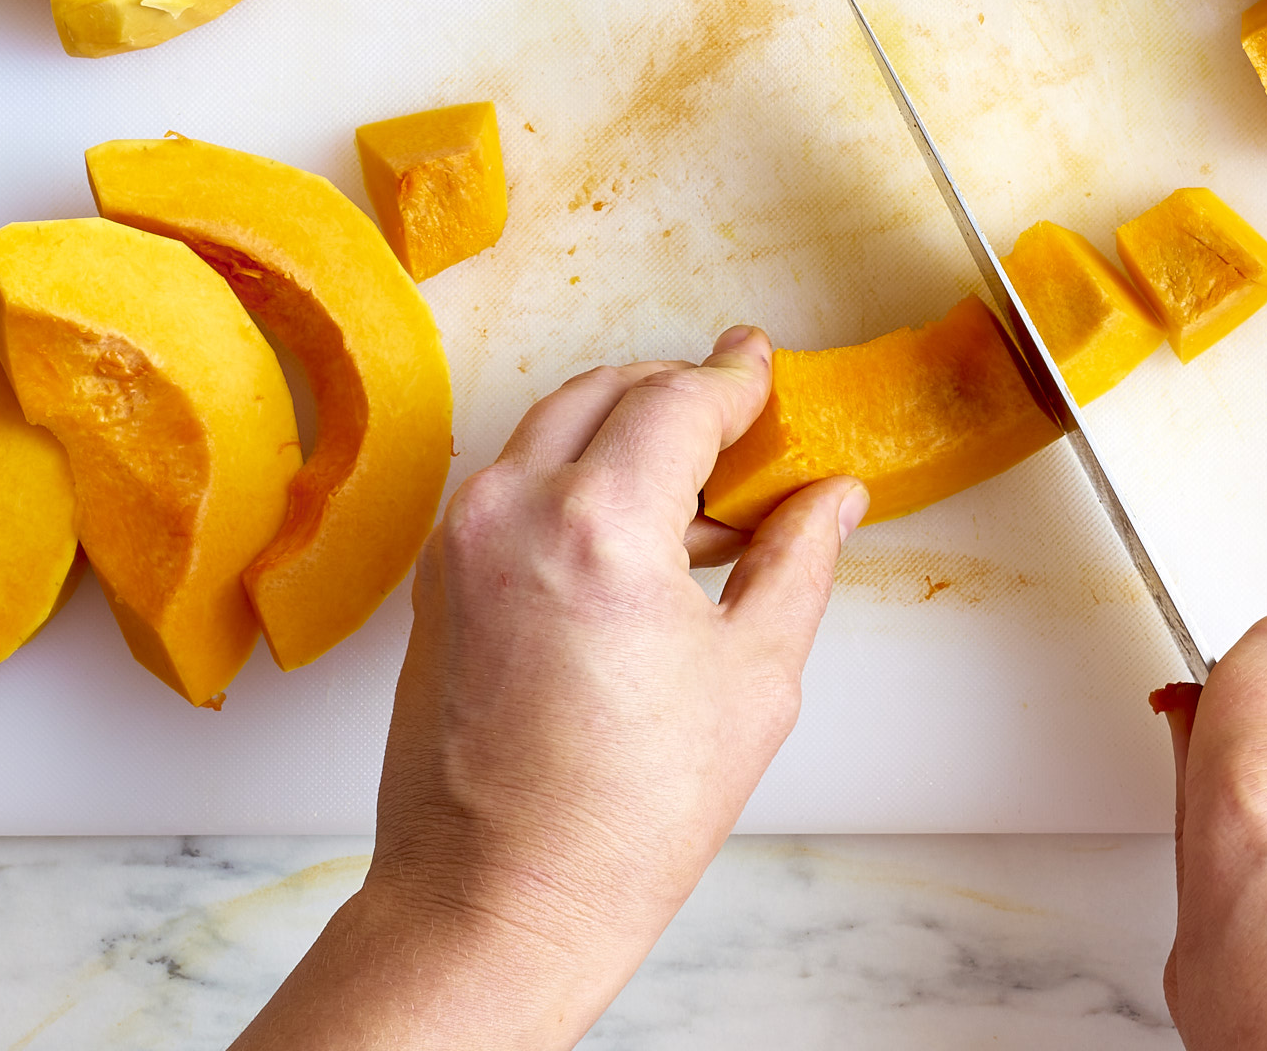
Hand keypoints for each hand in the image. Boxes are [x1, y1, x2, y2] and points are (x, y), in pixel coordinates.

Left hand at [235, 327, 864, 1049]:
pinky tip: (634, 533)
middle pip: (607, 390)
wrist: (495, 901)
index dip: (734, 377)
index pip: (678, 398)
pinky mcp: (436, 578)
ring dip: (624, 429)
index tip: (763, 367)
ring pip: (551, 429)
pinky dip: (574, 475)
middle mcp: (512, 513)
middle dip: (678, 389)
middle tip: (741, 417)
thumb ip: (796, 562)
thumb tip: (829, 497)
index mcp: (599, 527)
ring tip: (698, 489)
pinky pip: (513, 483)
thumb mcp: (753, 680)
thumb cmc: (619, 818)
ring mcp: (461, 542)